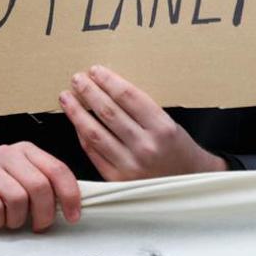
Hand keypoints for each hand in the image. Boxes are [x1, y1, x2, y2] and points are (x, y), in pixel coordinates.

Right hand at [0, 142, 80, 231]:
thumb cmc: (1, 188)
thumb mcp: (26, 181)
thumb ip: (47, 187)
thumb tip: (73, 209)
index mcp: (29, 151)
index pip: (58, 170)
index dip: (70, 196)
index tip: (73, 218)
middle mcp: (9, 153)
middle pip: (39, 186)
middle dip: (44, 213)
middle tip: (39, 227)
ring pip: (17, 198)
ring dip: (17, 219)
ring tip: (12, 222)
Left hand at [61, 65, 227, 180]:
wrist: (188, 184)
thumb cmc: (179, 151)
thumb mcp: (171, 125)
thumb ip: (144, 113)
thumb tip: (111, 91)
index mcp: (162, 128)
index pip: (129, 97)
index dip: (109, 81)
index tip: (96, 71)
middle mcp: (146, 146)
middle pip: (109, 113)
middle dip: (90, 92)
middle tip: (77, 79)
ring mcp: (129, 165)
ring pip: (95, 133)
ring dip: (77, 112)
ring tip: (67, 98)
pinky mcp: (116, 179)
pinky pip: (93, 152)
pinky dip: (82, 135)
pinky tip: (75, 122)